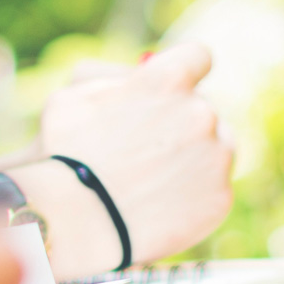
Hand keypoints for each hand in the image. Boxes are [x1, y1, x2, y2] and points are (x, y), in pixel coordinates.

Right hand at [36, 45, 232, 263]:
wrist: (75, 227)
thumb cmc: (63, 157)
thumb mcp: (72, 97)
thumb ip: (111, 78)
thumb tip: (139, 75)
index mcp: (169, 78)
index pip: (198, 57)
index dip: (183, 73)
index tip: (174, 91)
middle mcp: (202, 112)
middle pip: (204, 109)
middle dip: (181, 123)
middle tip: (146, 150)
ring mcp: (216, 157)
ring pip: (216, 148)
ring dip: (194, 157)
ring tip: (153, 181)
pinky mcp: (220, 197)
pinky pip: (213, 188)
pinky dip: (193, 196)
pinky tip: (161, 206)